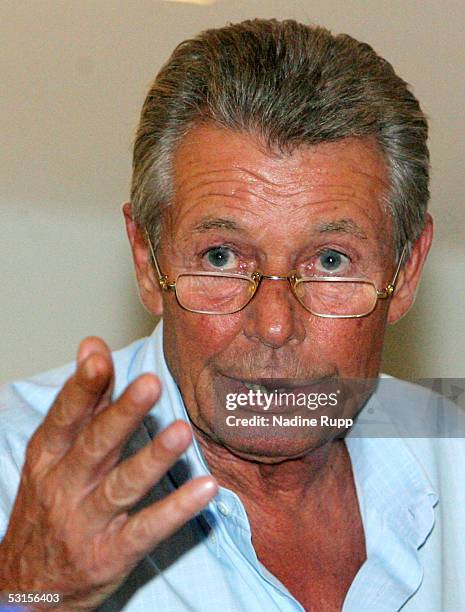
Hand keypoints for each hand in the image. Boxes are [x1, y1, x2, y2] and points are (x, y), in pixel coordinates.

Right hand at [0, 337, 216, 609]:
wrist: (27, 585)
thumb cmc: (48, 504)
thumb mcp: (53, 452)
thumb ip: (81, 399)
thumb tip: (92, 345)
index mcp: (48, 456)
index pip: (66, 416)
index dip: (82, 387)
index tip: (99, 357)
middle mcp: (64, 487)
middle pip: (95, 446)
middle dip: (122, 415)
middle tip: (151, 384)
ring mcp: (87, 523)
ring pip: (122, 487)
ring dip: (152, 459)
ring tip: (181, 432)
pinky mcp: (111, 555)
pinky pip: (146, 530)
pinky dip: (175, 510)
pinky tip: (204, 489)